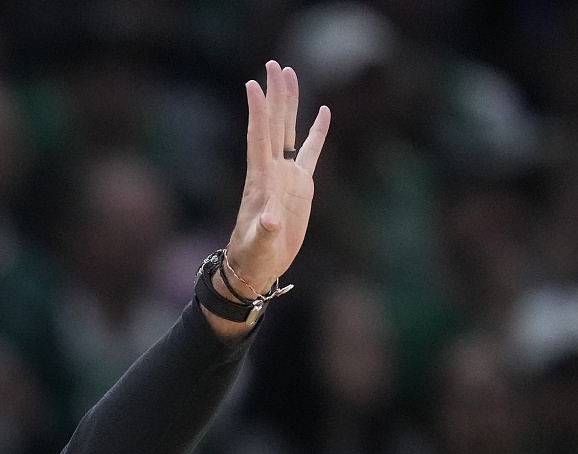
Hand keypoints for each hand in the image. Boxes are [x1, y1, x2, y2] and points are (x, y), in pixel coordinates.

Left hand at [221, 62, 330, 301]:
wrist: (257, 265)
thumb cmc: (254, 256)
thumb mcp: (260, 245)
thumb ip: (265, 232)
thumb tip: (273, 221)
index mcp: (261, 180)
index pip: (258, 139)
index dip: (257, 114)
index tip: (253, 85)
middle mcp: (271, 170)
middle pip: (273, 124)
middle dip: (274, 95)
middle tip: (274, 64)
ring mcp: (285, 174)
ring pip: (288, 129)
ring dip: (289, 102)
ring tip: (289, 72)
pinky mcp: (299, 184)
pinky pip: (310, 151)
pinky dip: (317, 131)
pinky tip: (324, 111)